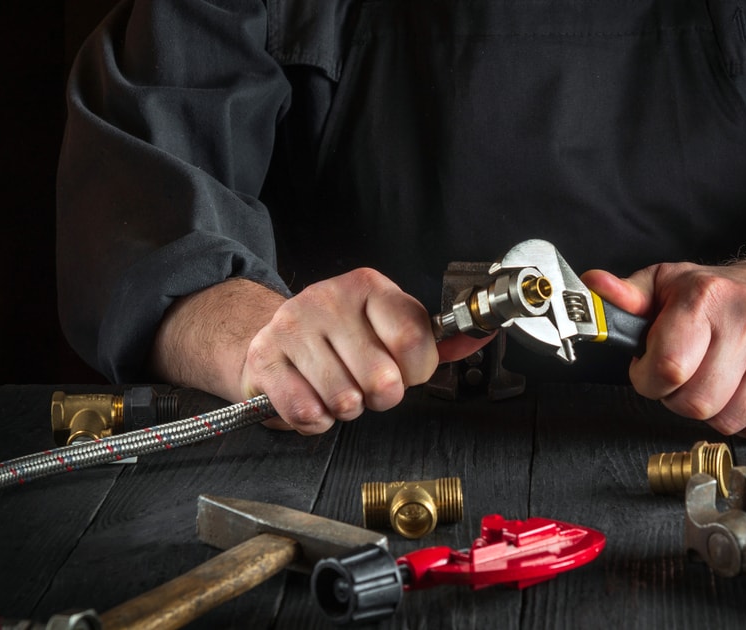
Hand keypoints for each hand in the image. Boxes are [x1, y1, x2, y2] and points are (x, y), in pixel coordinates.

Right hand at [151, 272, 489, 434]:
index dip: (416, 371)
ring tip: (337, 389)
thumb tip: (480, 337)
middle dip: (380, 396)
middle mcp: (328, 299)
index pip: (414, 340)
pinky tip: (314, 400)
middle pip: (382, 379)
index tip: (406, 372)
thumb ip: (430, 340)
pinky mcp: (265, 359)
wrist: (271, 339)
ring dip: (346, 409)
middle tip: (366, 386)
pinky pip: (307, 412)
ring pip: (344, 400)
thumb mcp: (386, 328)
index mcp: (368, 287)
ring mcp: (292, 326)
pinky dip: (316, 421)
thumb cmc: (339, 339)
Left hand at [581, 256, 745, 440]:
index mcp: (707, 296)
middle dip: (677, 398)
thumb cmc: (717, 295)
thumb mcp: (666, 285)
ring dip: (711, 411)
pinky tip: (741, 392)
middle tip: (683, 377)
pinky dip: (745, 421)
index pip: (667, 368)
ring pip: (727, 421)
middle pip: (696, 403)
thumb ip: (627, 295)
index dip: (647, 380)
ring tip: (713, 381)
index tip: (648, 370)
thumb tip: (593, 285)